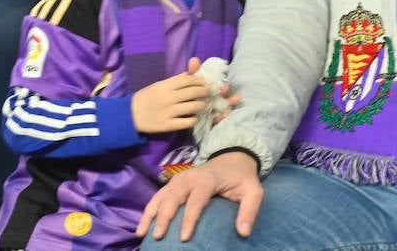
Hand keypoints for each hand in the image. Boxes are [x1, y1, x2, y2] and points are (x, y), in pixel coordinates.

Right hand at [132, 57, 210, 134]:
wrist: (129, 115)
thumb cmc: (146, 98)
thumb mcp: (159, 85)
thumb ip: (177, 79)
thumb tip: (194, 68)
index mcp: (165, 85)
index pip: (189, 79)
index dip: (200, 80)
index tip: (204, 83)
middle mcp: (168, 97)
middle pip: (194, 92)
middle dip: (205, 91)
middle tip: (208, 93)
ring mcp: (169, 112)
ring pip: (194, 107)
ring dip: (202, 105)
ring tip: (203, 105)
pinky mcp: (168, 125)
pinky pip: (187, 122)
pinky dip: (194, 119)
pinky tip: (194, 117)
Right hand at [137, 151, 263, 241]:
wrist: (233, 158)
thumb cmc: (242, 178)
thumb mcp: (254, 191)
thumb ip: (250, 210)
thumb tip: (243, 232)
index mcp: (208, 179)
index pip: (196, 200)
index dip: (189, 219)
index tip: (184, 238)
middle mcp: (190, 177)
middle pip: (173, 197)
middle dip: (164, 217)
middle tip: (158, 237)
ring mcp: (180, 178)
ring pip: (161, 196)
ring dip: (151, 214)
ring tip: (143, 233)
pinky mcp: (174, 182)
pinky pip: (158, 196)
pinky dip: (148, 210)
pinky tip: (142, 226)